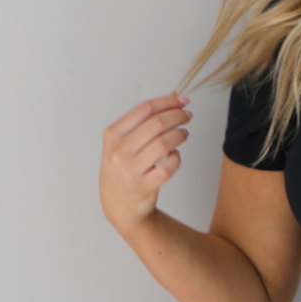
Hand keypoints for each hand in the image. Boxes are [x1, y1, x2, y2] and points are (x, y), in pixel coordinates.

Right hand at [99, 92, 191, 235]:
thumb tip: (173, 95)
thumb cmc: (123, 169)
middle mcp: (119, 151)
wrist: (118, 205)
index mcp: (113, 134)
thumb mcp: (123, 142)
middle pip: (156, 124)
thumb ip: (144, 120)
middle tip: (188, 116)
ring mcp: (130, 169)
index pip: (144, 109)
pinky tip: (176, 155)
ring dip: (179, 135)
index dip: (167, 102)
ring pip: (164, 144)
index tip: (182, 101)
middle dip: (177, 116)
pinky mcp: (144, 186)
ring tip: (184, 134)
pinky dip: (176, 159)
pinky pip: (168, 167)